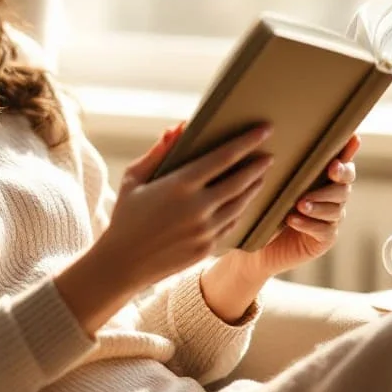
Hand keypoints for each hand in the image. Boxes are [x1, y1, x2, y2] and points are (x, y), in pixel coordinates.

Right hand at [93, 122, 273, 294]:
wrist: (123, 262)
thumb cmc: (125, 215)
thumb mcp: (134, 178)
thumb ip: (158, 152)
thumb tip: (178, 128)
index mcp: (179, 184)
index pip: (223, 157)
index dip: (246, 142)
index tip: (264, 130)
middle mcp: (197, 207)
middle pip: (240, 181)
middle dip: (257, 166)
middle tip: (269, 155)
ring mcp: (205, 230)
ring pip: (240, 204)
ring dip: (253, 188)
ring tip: (260, 176)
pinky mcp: (207, 247)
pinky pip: (231, 224)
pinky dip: (241, 210)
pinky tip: (243, 201)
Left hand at [225, 134, 360, 282]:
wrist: (256, 245)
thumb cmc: (264, 207)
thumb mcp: (272, 184)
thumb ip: (283, 166)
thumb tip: (274, 135)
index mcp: (322, 178)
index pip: (342, 162)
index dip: (349, 151)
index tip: (353, 139)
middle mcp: (332, 196)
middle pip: (345, 184)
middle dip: (339, 175)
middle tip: (331, 169)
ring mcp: (331, 218)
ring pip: (335, 208)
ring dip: (319, 203)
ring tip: (301, 203)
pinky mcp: (325, 238)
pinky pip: (323, 229)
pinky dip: (308, 223)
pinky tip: (293, 219)